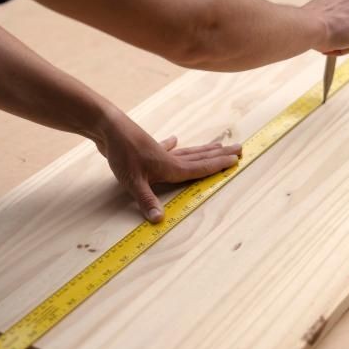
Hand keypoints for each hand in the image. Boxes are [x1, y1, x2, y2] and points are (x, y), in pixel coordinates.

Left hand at [93, 110, 241, 222]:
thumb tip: (159, 220)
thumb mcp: (133, 181)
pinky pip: (166, 148)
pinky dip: (172, 145)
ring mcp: (159, 151)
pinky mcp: (148, 148)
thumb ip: (147, 201)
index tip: (236, 159)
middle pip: (200, 157)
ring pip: (188, 152)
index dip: (218, 165)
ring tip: (218, 145)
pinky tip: (174, 139)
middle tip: (239, 148)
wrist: (108, 128)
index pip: (200, 167)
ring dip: (204, 150)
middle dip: (220, 155)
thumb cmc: (122, 154)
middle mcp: (170, 158)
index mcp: (171, 167)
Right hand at [303, 0, 348, 55]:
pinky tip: (329, 48)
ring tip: (325, 46)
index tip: (325, 31)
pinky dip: (342, 49)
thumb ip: (328, 13)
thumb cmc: (307, 21)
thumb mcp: (318, 10)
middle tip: (326, 42)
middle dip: (341, 33)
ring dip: (341, 43)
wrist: (309, 26)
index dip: (335, 24)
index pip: (345, 11)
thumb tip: (326, 22)